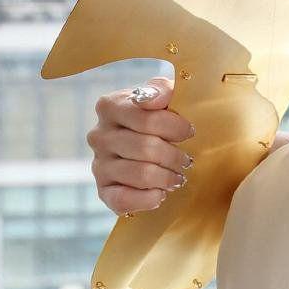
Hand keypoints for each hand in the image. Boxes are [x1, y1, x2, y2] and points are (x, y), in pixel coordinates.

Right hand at [87, 81, 193, 215]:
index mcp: (110, 106)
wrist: (149, 145)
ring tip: (177, 177)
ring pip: (140, 174)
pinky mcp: (103, 190)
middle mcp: (98, 135)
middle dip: (174, 156)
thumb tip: (155, 99)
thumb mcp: (164, 95)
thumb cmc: (160, 117)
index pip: (147, 118)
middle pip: (146, 148)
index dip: (175, 128)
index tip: (189, 132)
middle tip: (186, 161)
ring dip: (167, 178)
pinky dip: (148, 199)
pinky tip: (160, 193)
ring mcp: (98, 164)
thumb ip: (162, 89)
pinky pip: (124, 200)